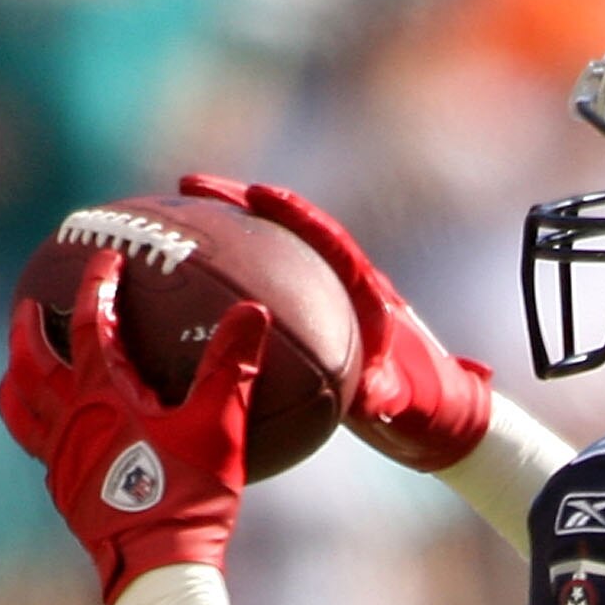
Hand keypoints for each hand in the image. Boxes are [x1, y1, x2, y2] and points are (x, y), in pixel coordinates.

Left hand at [0, 248, 266, 598]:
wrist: (157, 569)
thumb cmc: (189, 496)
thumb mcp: (219, 426)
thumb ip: (232, 366)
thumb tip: (254, 311)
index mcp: (103, 393)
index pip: (94, 322)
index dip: (101, 284)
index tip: (107, 259)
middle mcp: (70, 419)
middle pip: (31, 360)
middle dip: (29, 326)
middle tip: (31, 305)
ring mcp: (61, 458)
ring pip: (20, 407)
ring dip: (18, 379)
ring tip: (22, 366)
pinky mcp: (64, 493)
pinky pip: (40, 448)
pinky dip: (39, 426)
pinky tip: (57, 431)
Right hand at [180, 174, 492, 472]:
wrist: (434, 420)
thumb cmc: (428, 409)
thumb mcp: (410, 406)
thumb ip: (392, 397)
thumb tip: (374, 401)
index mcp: (370, 295)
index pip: (330, 243)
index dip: (297, 217)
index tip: (259, 194)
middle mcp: (343, 288)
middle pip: (286, 233)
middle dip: (239, 204)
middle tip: (190, 185)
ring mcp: (323, 301)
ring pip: (268, 257)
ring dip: (224, 234)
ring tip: (170, 218)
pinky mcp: (309, 320)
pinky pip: (261, 293)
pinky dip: (226, 284)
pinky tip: (181, 288)